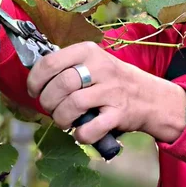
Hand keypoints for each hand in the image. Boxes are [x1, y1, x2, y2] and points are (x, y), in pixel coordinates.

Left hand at [27, 42, 185, 144]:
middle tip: (51, 108)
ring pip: (72, 105)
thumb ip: (67, 66)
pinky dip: (80, 134)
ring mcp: (111, 91)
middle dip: (47, 102)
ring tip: (63, 120)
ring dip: (61, 118)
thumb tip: (34, 77)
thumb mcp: (93, 62)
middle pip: (60, 85)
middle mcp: (100, 67)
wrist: (151, 97)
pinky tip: (80, 132)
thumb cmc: (112, 81)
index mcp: (88, 51)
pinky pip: (91, 128)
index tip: (34, 91)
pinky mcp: (119, 114)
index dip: (35, 80)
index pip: (50, 62)